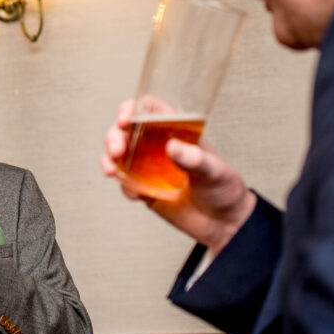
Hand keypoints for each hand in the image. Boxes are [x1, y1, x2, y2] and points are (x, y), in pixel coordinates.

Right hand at [101, 99, 255, 252]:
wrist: (224, 224)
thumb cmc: (224, 189)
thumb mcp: (215, 171)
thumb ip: (195, 159)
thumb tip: (172, 146)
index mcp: (176, 131)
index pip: (149, 110)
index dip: (133, 109)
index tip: (125, 119)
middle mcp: (158, 146)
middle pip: (126, 131)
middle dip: (114, 137)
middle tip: (117, 150)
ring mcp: (149, 167)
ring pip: (118, 154)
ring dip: (109, 159)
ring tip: (111, 170)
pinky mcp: (144, 188)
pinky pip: (125, 183)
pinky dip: (124, 186)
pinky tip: (137, 194)